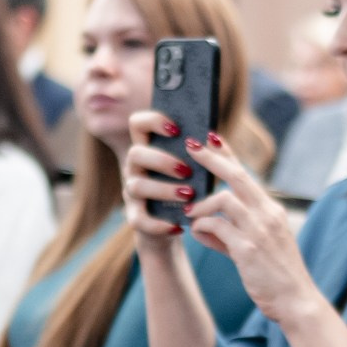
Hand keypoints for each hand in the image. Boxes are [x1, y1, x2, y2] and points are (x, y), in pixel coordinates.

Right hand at [124, 108, 199, 243]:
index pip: (138, 124)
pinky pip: (140, 220)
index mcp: (149, 149)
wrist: (177, 224)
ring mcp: (132, 193)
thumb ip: (202, 153)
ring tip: (189, 195)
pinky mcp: (136, 217)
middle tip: (187, 170)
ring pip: (137, 186)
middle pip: (135, 153)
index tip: (177, 129)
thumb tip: (214, 138)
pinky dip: (159, 224)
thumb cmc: (190, 189)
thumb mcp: (197, 170)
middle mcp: (135, 168)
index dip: (153, 120)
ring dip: (164, 189)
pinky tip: (178, 226)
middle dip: (162, 160)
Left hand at [178, 132, 317, 324]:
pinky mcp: (248, 248)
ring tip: (190, 213)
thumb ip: (229, 235)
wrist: (296, 301)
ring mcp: (259, 230)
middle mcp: (268, 214)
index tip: (211, 137)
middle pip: (236, 175)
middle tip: (191, 146)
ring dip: (202, 204)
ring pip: (224, 198)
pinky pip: (216, 226)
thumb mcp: (257, 248)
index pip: (247, 174)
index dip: (228, 153)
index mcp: (272, 210)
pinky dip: (202, 227)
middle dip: (212, 158)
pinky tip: (196, 233)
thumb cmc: (277, 277)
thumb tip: (202, 228)